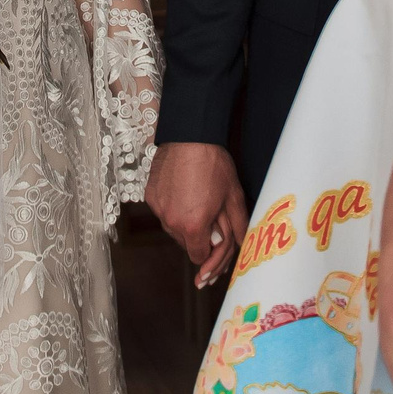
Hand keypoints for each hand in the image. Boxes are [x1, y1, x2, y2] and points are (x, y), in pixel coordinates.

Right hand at [146, 140, 248, 287]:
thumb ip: (238, 226)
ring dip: (186, 224)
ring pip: (174, 230)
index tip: (216, 242)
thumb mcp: (233, 196)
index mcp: (194, 226)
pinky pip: (163, 213)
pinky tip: (184, 193)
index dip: (210, 252)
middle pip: (186, 244)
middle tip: (211, 218)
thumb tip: (242, 245)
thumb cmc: (213, 164)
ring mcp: (158, 210)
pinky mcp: (150, 197)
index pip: (199, 256)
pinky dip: (173, 209)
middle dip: (200, 237)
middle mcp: (172, 222)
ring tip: (197, 202)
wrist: (189, 136)